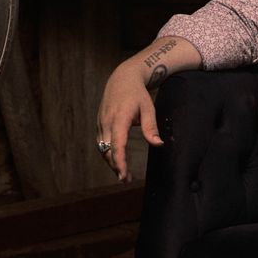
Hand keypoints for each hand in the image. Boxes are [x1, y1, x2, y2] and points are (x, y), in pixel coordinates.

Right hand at [95, 59, 163, 181]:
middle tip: (127, 180)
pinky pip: (101, 143)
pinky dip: (107, 154)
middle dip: (115, 167)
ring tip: (124, 175)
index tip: (124, 175)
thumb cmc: (137, 94)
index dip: (120, 162)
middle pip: (107, 150)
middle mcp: (107, 122)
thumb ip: (151, 127)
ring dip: (111, 162)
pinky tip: (117, 161)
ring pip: (102, 149)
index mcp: (119, 118)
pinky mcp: (100, 124)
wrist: (122, 78)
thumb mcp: (148, 108)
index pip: (117, 145)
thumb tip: (158, 144)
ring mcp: (101, 123)